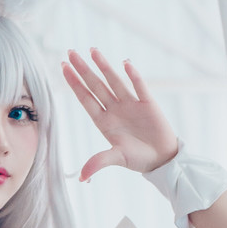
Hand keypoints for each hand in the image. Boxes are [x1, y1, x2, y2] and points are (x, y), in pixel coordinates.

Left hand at [62, 48, 178, 181]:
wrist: (163, 159)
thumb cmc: (139, 159)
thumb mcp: (117, 159)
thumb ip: (99, 162)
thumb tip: (82, 177)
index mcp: (104, 121)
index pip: (86, 99)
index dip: (74, 84)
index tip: (63, 67)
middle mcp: (115, 109)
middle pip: (96, 86)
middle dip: (83, 69)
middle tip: (70, 52)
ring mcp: (131, 104)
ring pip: (114, 81)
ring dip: (103, 66)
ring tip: (92, 50)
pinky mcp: (148, 104)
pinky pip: (139, 87)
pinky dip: (133, 76)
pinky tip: (125, 63)